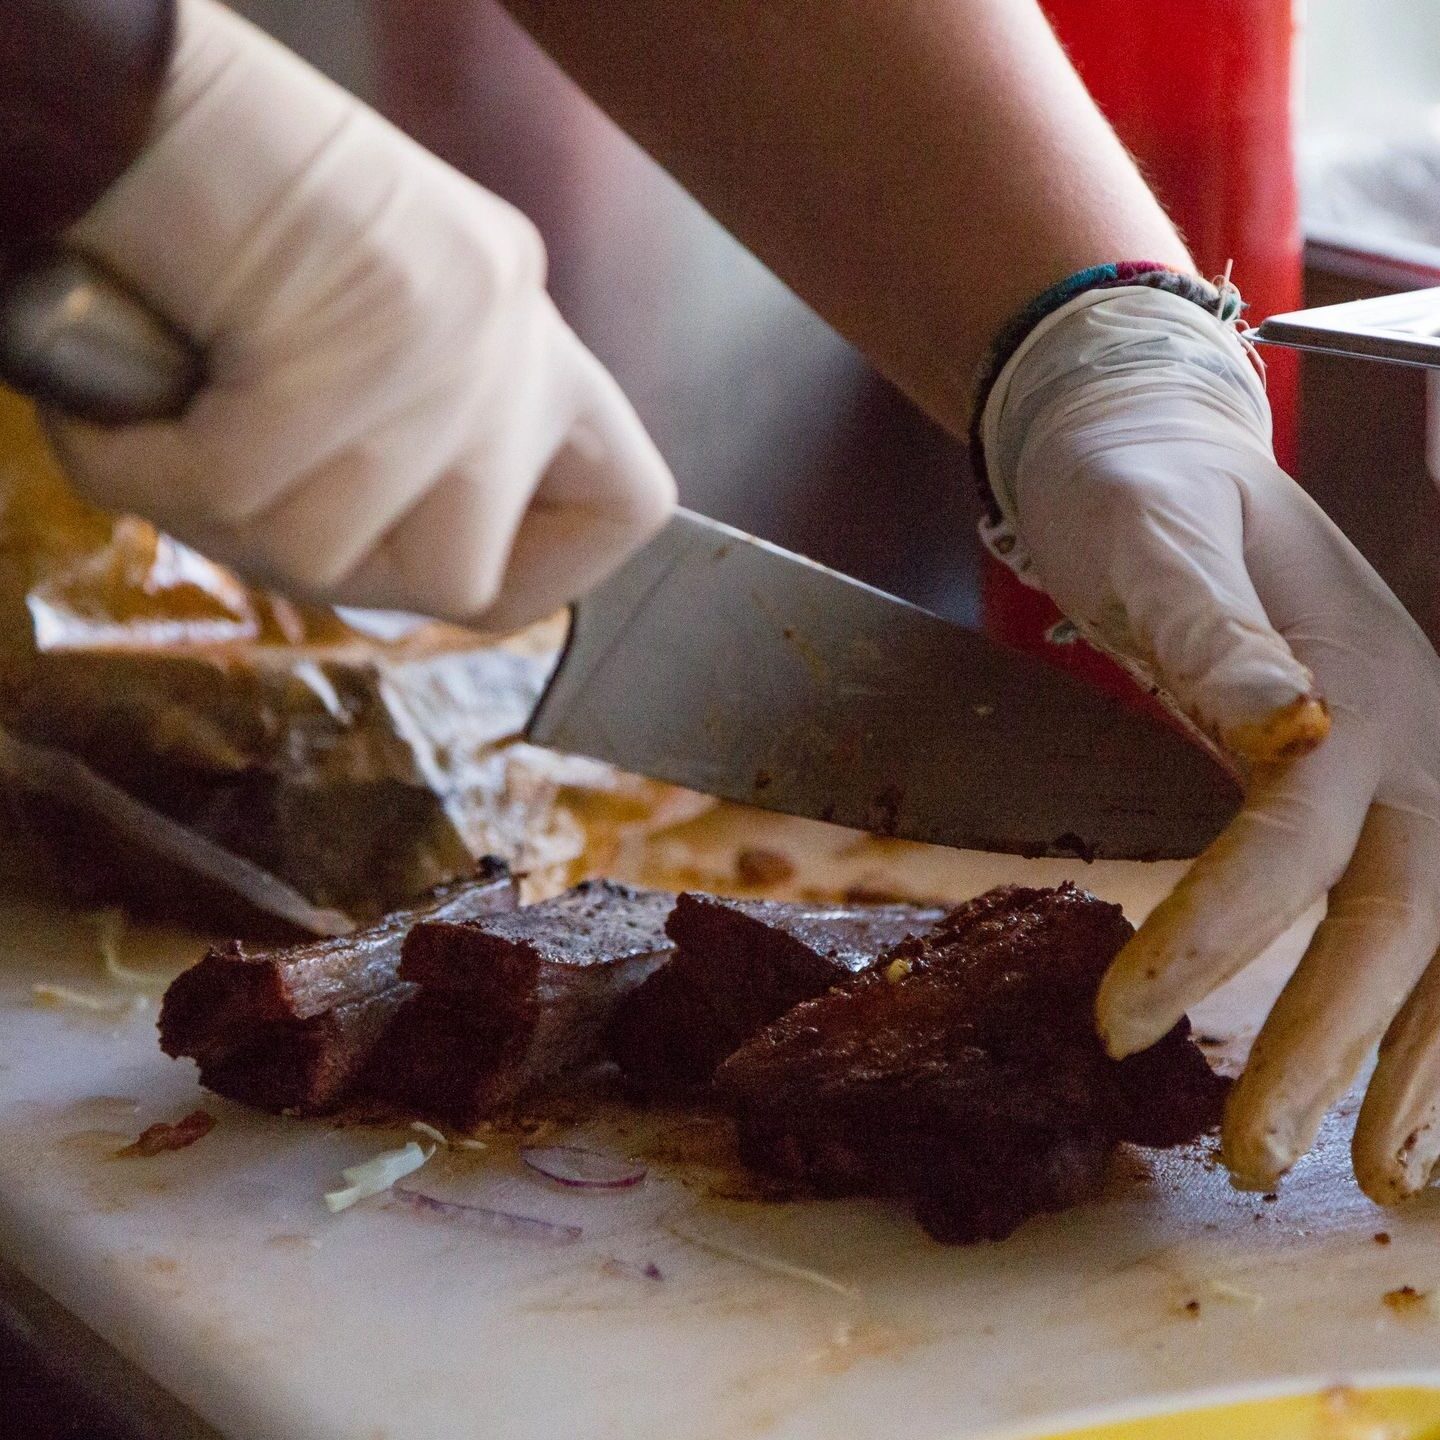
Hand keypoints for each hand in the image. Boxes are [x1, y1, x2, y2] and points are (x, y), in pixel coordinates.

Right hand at [45, 0, 674, 628]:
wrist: (151, 102)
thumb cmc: (232, 229)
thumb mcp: (371, 348)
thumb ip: (417, 449)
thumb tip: (390, 572)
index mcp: (536, 348)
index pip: (626, 506)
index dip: (552, 572)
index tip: (455, 559)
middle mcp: (519, 339)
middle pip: (458, 580)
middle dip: (340, 572)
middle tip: (257, 495)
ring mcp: (460, 337)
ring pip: (334, 554)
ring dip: (225, 519)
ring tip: (173, 431)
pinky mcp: (379, 326)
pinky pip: (240, 494)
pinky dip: (151, 473)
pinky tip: (118, 424)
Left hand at [983, 285, 1439, 1202]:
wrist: (1160, 453)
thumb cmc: (1139, 493)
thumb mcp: (1152, 537)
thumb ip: (1207, 630)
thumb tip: (1279, 725)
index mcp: (1353, 683)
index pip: (1291, 832)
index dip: (1212, 932)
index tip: (1118, 1020)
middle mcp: (1410, 740)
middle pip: (1394, 913)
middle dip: (1332, 1042)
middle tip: (1256, 1158)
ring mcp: (1408, 771)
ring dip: (1420, 1064)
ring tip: (1378, 1182)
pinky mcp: (1374, 795)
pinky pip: (1422, 917)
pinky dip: (1425, 1017)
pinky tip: (1404, 1104)